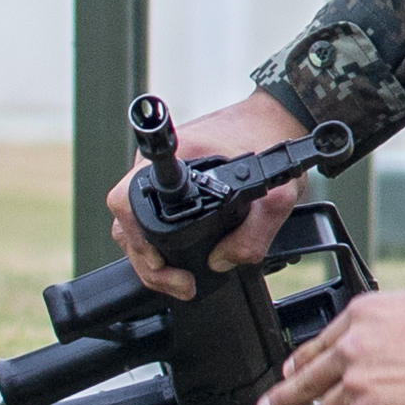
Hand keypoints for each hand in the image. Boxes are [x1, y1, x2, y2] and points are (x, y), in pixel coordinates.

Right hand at [103, 93, 311, 302]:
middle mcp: (156, 164)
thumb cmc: (271, 143)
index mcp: (177, 158)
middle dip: (148, 262)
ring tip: (179, 280)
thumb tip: (219, 263)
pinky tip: (176, 261)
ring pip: (134, 223)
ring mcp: (157, 173)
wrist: (275, 119)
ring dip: (150, 256)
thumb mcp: (278, 197)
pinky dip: (158, 242)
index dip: (137, 238)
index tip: (159, 261)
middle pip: (126, 221)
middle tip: (181, 284)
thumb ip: (254, 235)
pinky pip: (149, 216)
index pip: (129, 199)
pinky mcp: (166, 182)